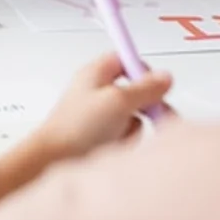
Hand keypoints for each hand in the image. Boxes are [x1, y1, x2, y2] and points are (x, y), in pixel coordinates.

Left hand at [36, 52, 174, 160]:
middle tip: (157, 116)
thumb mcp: (118, 101)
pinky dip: (124, 141)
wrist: (54, 159)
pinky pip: (124, 135)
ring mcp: (97, 114)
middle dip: (146, 106)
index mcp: (95, 73)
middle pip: (134, 90)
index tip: (157, 86)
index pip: (125, 60)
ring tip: (119, 135)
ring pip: (132, 116)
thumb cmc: (77, 126)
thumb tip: (165, 77)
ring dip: (133, 127)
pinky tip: (114, 147)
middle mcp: (96, 91)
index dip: (143, 71)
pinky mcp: (99, 136)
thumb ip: (145, 88)